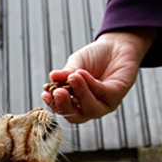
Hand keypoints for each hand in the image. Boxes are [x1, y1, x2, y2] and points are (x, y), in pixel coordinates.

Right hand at [41, 28, 156, 123]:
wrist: (117, 45)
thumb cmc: (95, 57)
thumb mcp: (77, 63)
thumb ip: (67, 72)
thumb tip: (52, 77)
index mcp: (77, 102)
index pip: (64, 110)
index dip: (54, 104)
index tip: (45, 94)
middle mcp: (90, 107)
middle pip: (76, 116)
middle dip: (65, 106)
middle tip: (57, 92)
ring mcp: (104, 104)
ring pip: (91, 109)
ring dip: (80, 93)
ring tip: (72, 77)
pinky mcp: (117, 96)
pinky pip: (102, 94)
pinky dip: (91, 84)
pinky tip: (82, 72)